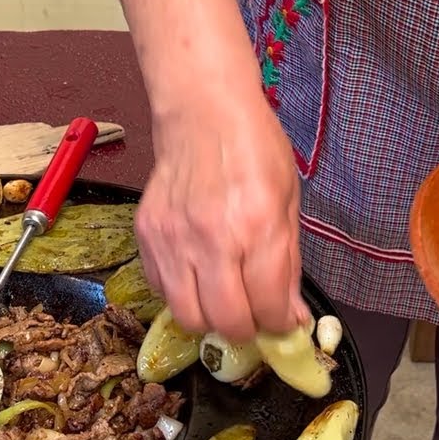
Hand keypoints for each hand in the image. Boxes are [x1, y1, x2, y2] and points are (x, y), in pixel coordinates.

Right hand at [135, 94, 309, 341]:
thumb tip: (291, 313)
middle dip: (247, 329)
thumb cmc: (253, 147)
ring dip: (211, 318)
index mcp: (257, 227)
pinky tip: (198, 276)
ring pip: (188, 316)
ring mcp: (174, 239)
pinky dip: (183, 295)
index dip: (281, 324)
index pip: (268, 307)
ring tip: (225, 300)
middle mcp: (212, 238)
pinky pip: (162, 289)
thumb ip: (288, 263)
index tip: (283, 321)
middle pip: (227, 322)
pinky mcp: (147, 235)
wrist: (201, 110)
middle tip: (255, 315)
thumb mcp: (289, 201)